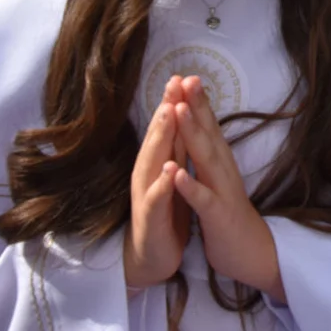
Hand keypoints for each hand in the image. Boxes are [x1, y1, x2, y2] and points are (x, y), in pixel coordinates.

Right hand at [123, 79, 190, 289]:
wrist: (152, 256)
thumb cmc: (164, 210)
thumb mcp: (172, 173)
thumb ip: (175, 146)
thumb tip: (180, 115)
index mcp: (159, 161)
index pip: (168, 127)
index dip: (175, 101)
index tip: (184, 74)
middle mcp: (149, 172)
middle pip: (158, 136)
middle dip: (166, 107)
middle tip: (174, 80)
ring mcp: (147, 194)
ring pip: (153, 161)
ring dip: (160, 137)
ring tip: (168, 112)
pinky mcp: (150, 218)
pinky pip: (157, 199)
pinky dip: (164, 183)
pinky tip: (170, 169)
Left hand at [172, 76, 285, 302]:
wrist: (254, 254)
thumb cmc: (229, 217)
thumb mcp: (219, 181)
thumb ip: (210, 155)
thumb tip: (202, 128)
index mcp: (220, 163)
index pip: (208, 127)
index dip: (198, 102)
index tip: (186, 76)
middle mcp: (224, 171)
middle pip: (209, 134)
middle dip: (197, 106)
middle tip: (187, 78)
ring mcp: (223, 193)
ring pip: (206, 160)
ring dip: (193, 134)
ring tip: (179, 111)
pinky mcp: (218, 217)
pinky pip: (202, 200)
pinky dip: (189, 186)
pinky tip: (175, 174)